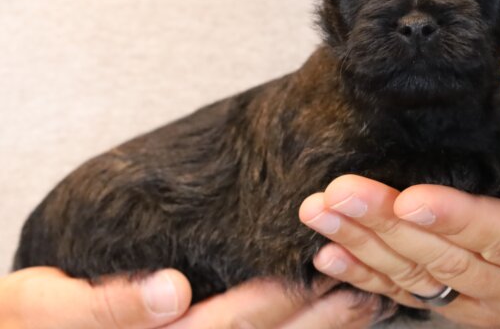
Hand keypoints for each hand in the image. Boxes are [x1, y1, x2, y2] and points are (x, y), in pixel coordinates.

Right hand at [0, 267, 380, 328]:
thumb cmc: (31, 321)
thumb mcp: (48, 308)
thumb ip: (110, 305)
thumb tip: (173, 295)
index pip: (227, 326)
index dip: (277, 303)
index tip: (325, 273)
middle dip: (315, 316)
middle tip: (367, 286)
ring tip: (368, 300)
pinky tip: (333, 320)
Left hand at [300, 160, 499, 327]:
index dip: (457, 220)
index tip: (410, 199)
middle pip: (445, 257)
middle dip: (386, 224)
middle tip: (339, 194)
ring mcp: (485, 309)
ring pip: (416, 278)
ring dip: (362, 245)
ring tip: (320, 214)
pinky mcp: (462, 314)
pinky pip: (407, 298)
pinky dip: (365, 278)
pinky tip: (329, 256)